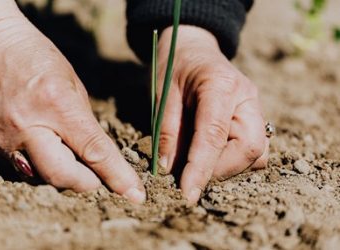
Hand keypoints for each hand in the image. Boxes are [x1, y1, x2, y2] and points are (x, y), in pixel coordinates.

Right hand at [0, 1, 144, 202]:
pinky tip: (45, 148)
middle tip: (99, 177)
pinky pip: (22, 170)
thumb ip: (85, 124)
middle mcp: (27, 127)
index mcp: (57, 104)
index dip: (118, 177)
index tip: (135, 195)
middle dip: (89, 183)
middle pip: (64, 177)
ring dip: (64, 175)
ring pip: (42, 179)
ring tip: (70, 157)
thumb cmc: (37, 58)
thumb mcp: (72, 85)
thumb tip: (98, 156)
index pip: (95, 152)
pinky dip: (40, 166)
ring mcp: (3, 140)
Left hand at [157, 26, 268, 203]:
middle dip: (220, 170)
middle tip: (191, 174)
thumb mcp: (163, 94)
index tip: (187, 193)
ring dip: (228, 167)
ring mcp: (254, 107)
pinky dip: (234, 160)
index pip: (215, 135)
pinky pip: (254, 149)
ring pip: (257, 153)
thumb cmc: (174, 66)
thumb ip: (167, 130)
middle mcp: (246, 97)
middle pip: (250, 148)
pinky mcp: (254, 117)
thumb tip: (169, 169)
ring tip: (199, 162)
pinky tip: (212, 153)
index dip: (201, 168)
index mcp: (220, 85)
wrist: (193, 48)